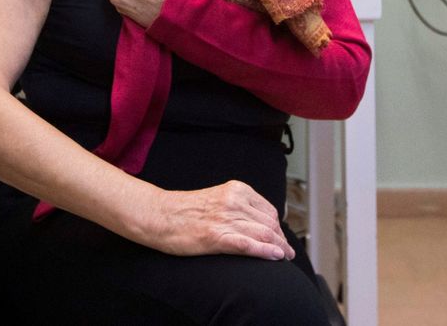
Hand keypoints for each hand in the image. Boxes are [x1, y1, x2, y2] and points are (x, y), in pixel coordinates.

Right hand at [137, 181, 292, 260]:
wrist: (159, 215)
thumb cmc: (184, 210)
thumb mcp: (217, 199)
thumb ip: (237, 206)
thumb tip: (257, 221)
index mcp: (236, 189)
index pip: (268, 210)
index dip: (278, 227)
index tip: (280, 239)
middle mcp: (234, 201)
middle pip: (269, 223)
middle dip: (281, 239)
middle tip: (287, 252)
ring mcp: (225, 218)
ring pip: (263, 233)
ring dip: (278, 247)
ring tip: (285, 257)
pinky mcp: (216, 236)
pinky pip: (248, 244)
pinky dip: (265, 251)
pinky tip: (275, 257)